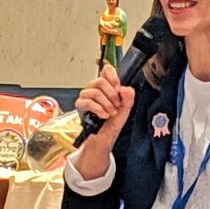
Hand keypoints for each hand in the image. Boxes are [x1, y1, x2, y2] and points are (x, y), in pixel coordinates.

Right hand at [74, 64, 134, 178]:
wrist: (105, 138)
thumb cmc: (113, 123)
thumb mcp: (126, 109)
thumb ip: (129, 96)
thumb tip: (124, 88)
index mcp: (107, 86)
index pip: (107, 70)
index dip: (113, 77)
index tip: (118, 88)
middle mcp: (95, 88)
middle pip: (101, 81)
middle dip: (112, 95)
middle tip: (116, 106)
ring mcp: (86, 96)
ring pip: (95, 92)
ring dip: (106, 104)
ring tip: (110, 113)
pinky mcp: (80, 105)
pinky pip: (87, 102)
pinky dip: (98, 109)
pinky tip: (104, 115)